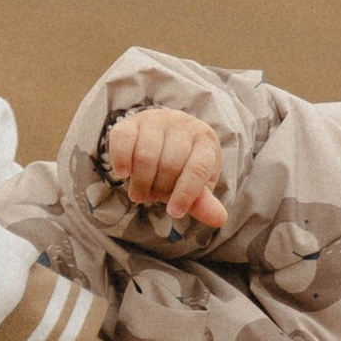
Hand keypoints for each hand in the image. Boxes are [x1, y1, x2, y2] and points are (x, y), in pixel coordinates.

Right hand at [102, 108, 227, 232]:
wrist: (166, 139)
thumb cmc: (183, 167)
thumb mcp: (197, 185)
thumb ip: (203, 202)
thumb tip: (219, 220)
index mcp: (205, 142)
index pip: (197, 168)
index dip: (186, 193)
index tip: (174, 213)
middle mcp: (183, 125)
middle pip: (170, 165)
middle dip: (159, 190)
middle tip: (154, 198)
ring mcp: (156, 120)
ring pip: (146, 155)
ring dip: (140, 182)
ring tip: (139, 194)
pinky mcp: (131, 122)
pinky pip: (123, 139)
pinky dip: (121, 160)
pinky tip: (123, 174)